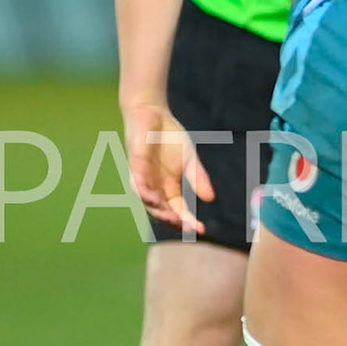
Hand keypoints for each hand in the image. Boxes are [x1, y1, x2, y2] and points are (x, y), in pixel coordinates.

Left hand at [122, 100, 212, 232]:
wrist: (152, 115)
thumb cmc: (169, 138)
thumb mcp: (190, 160)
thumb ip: (198, 179)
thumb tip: (211, 199)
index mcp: (168, 188)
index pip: (179, 210)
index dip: (189, 221)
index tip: (202, 229)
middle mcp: (154, 187)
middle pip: (163, 211)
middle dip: (175, 221)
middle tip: (187, 228)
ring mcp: (144, 178)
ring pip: (148, 202)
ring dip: (159, 212)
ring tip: (173, 219)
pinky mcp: (135, 165)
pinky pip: (139, 183)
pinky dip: (146, 193)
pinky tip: (156, 200)